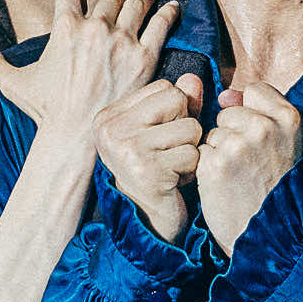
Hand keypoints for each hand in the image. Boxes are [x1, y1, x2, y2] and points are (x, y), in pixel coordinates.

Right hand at [0, 0, 178, 141]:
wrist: (78, 137)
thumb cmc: (46, 111)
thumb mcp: (15, 84)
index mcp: (65, 27)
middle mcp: (95, 27)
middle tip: (122, 2)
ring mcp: (122, 41)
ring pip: (137, 3)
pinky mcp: (145, 56)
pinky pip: (161, 23)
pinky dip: (167, 12)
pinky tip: (172, 8)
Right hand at [98, 73, 206, 242]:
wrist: (146, 223)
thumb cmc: (157, 173)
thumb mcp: (161, 133)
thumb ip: (178, 104)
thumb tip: (193, 78)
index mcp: (109, 117)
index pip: (165, 87)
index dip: (176, 112)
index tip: (161, 138)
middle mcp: (112, 130)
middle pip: (177, 100)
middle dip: (185, 127)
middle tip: (168, 154)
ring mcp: (127, 149)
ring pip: (190, 127)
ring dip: (191, 151)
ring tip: (172, 168)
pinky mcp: (147, 171)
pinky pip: (193, 154)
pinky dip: (192, 170)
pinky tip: (174, 182)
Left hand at [196, 81, 302, 251]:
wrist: (269, 234)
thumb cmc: (276, 188)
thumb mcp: (285, 144)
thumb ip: (261, 112)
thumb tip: (224, 95)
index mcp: (289, 119)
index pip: (254, 91)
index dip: (250, 112)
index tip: (258, 137)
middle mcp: (264, 128)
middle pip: (228, 112)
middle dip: (231, 134)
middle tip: (248, 164)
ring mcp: (237, 146)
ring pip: (212, 133)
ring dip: (218, 152)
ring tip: (237, 176)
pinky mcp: (214, 165)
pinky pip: (200, 152)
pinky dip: (207, 168)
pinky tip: (223, 185)